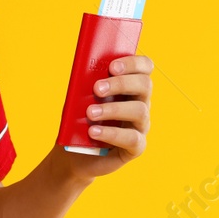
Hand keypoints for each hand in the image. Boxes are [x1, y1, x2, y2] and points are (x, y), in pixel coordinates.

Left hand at [63, 54, 152, 177]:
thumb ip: (85, 85)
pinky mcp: (136, 147)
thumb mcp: (78, 99)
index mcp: (130, 87)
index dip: (133, 63)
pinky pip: (132, 138)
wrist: (73, 154)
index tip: (112, 66)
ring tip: (90, 113)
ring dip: (113, 109)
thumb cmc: (78, 121)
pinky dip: (111, 133)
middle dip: (121, 83)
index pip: (144, 67)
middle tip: (97, 88)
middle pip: (145, 85)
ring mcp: (141, 126)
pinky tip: (93, 132)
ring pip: (139, 110)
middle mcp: (140, 103)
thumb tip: (84, 72)